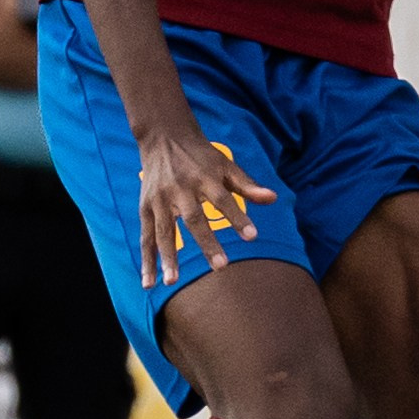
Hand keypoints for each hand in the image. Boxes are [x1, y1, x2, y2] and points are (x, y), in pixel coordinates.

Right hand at [134, 127, 276, 286]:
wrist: (163, 135)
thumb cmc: (201, 155)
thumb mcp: (226, 165)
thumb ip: (248, 185)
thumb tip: (273, 199)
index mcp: (204, 177)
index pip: (224, 199)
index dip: (238, 217)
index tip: (252, 236)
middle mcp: (181, 188)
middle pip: (194, 218)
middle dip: (207, 242)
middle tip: (221, 267)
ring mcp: (160, 199)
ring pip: (164, 231)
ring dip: (167, 257)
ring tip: (171, 281)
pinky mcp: (145, 207)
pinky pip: (146, 236)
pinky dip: (147, 260)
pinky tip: (149, 283)